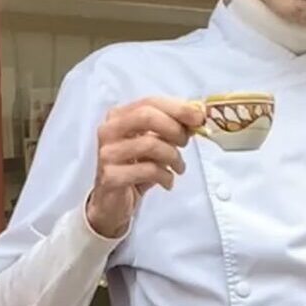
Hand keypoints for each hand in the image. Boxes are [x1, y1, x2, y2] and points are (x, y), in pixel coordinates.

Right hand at [85, 97, 204, 237]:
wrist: (113, 202)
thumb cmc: (135, 168)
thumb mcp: (154, 143)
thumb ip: (171, 128)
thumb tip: (197, 116)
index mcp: (118, 116)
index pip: (149, 102)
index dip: (177, 108)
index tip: (198, 117)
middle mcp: (109, 130)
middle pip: (146, 116)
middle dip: (173, 128)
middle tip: (185, 142)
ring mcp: (108, 153)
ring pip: (150, 144)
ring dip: (173, 156)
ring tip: (179, 167)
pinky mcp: (111, 176)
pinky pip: (148, 170)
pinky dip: (165, 176)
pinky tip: (168, 181)